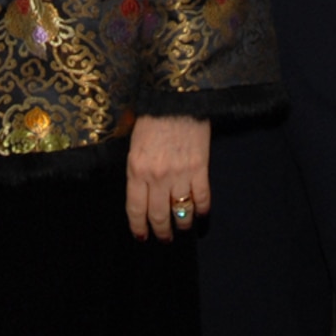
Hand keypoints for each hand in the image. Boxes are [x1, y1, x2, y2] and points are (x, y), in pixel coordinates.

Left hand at [126, 115, 210, 241]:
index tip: (142, 236)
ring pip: (181, 211)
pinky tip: (201, 215)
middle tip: (164, 238)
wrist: (176, 96)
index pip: (136, 209)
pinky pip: (202, 197)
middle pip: (158, 215)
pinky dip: (202, 210)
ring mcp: (180, 174)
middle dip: (161, 231)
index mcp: (136, 169)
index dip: (139, 227)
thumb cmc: (152, 115)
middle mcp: (157, 177)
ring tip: (183, 229)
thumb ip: (135, 165)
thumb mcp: (133, 140)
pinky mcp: (200, 167)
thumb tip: (138, 183)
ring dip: (182, 224)